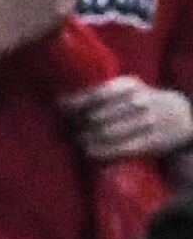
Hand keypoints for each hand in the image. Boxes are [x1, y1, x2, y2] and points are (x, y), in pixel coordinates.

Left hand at [63, 72, 192, 161]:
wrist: (183, 115)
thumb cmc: (144, 102)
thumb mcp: (129, 89)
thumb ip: (103, 93)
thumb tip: (62, 102)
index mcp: (130, 85)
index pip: (97, 94)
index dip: (75, 103)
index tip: (59, 107)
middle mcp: (138, 101)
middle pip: (97, 116)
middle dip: (77, 124)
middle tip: (66, 130)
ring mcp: (146, 122)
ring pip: (106, 133)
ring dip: (86, 140)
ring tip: (78, 142)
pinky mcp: (150, 142)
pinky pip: (120, 149)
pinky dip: (100, 152)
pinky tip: (89, 153)